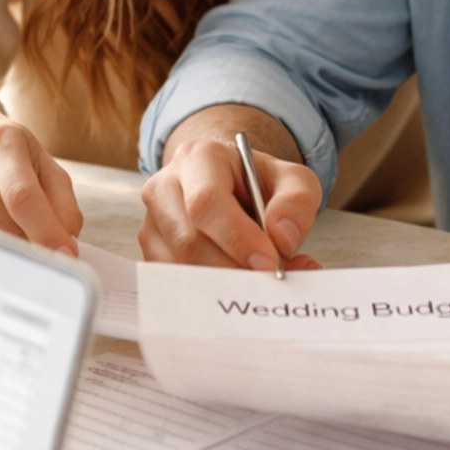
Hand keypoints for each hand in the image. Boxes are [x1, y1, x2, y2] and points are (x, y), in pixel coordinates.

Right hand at [0, 100, 82, 253]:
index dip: (46, 232)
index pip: (22, 197)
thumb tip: (66, 243)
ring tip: (12, 230)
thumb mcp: (41, 162)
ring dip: (7, 249)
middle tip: (45, 252)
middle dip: (30, 246)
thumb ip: (62, 202)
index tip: (65, 258)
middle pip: (2, 226)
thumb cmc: (3, 153)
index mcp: (1, 143)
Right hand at [140, 111, 321, 268]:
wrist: (229, 184)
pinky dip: (209, 291)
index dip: (237, 238)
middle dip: (234, 269)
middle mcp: (165, 187)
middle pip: (190, 242)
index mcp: (198, 158)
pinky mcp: (152, 251)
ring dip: (223, 283)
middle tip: (269, 281)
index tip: (269, 264)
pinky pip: (176, 282)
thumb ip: (297, 203)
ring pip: (180, 267)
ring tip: (259, 281)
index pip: (207, 202)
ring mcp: (153, 222)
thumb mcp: (293, 180)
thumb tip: (282, 239)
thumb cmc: (257, 182)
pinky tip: (236, 284)